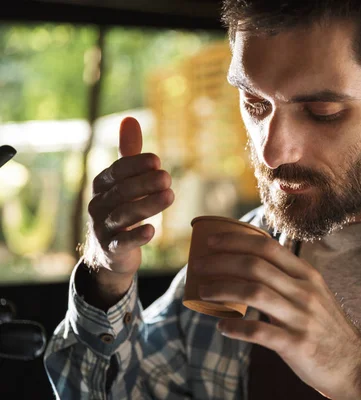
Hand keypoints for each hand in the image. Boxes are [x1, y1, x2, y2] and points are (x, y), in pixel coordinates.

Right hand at [82, 117, 174, 305]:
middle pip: (122, 192)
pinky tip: (153, 229)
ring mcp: (102, 228)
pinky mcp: (111, 249)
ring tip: (170, 195)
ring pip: (124, 215)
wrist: (108, 254)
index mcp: (101, 185)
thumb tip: (130, 119)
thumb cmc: (119, 209)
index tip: (158, 161)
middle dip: (145, 183)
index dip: (135, 165)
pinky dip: (137, 236)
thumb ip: (128, 154)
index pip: (117, 171)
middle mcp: (98, 205)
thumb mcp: (123, 182)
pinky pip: (122, 242)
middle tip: (168, 178)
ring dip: (148, 205)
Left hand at [193, 233, 360, 399]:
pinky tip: (222, 326)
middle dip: (220, 262)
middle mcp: (305, 291)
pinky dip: (236, 327)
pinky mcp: (296, 344)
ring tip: (202, 292)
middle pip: (255, 266)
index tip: (211, 241)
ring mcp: (301, 317)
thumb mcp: (314, 294)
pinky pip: (259, 332)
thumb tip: (248, 266)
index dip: (235, 240)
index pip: (267, 246)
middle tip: (197, 266)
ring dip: (222, 289)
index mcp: (307, 274)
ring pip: (254, 293)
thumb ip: (287, 279)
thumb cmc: (326, 327)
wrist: (354, 364)